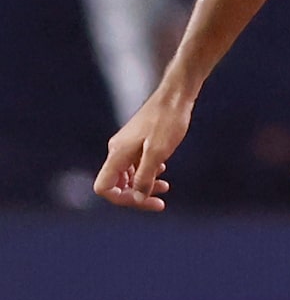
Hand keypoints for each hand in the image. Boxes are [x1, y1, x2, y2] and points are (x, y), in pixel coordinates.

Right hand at [96, 85, 194, 211]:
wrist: (175, 97)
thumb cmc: (167, 121)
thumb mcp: (158, 152)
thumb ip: (146, 176)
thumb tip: (137, 198)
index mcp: (117, 154)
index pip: (104, 187)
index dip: (122, 199)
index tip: (145, 199)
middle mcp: (117, 152)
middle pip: (116, 185)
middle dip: (136, 196)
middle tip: (160, 202)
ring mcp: (126, 147)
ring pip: (128, 176)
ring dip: (144, 186)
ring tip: (165, 188)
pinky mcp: (136, 144)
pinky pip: (136, 166)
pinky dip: (148, 173)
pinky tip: (163, 169)